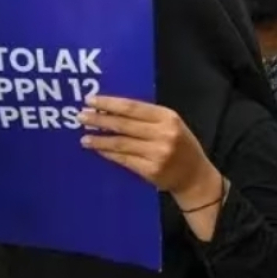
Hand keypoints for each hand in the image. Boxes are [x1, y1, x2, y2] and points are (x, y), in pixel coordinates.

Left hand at [79, 95, 221, 207]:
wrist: (195, 176)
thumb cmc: (181, 146)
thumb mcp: (172, 125)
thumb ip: (148, 118)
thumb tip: (112, 110)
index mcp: (168, 117)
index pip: (133, 107)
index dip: (110, 103)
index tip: (91, 100)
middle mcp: (163, 134)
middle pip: (124, 124)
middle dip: (100, 120)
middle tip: (81, 116)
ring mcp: (157, 153)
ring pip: (121, 143)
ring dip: (100, 140)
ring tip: (84, 137)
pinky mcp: (151, 170)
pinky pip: (124, 159)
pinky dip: (109, 154)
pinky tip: (98, 150)